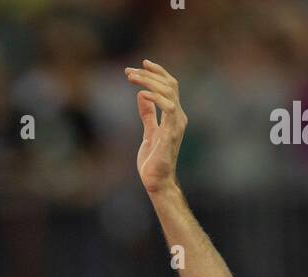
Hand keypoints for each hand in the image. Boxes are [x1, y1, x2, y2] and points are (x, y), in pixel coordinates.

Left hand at [125, 60, 186, 195]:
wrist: (156, 182)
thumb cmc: (153, 161)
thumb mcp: (148, 133)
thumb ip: (148, 115)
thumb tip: (142, 96)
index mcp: (174, 116)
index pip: (169, 86)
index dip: (157, 72)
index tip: (142, 64)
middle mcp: (178, 117)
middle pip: (169, 84)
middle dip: (149, 74)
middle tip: (129, 72)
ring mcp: (176, 124)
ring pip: (169, 91)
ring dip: (150, 82)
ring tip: (132, 78)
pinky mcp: (171, 133)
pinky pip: (168, 108)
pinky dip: (155, 98)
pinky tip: (142, 94)